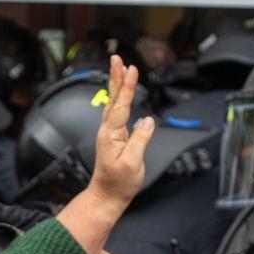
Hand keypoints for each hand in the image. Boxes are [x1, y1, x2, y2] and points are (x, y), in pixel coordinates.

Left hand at [88, 55, 154, 208]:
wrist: (107, 196)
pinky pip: (116, 111)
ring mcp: (109, 133)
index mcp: (111, 135)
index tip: (132, 69)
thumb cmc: (119, 183)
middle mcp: (107, 131)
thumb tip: (147, 121)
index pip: (121, 105)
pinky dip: (119, 97)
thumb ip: (140, 140)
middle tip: (117, 58)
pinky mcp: (113, 136)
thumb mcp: (133, 163)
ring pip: (113, 103)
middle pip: (113, 98)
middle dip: (117, 77)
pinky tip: (121, 92)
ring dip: (117, 84)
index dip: (127, 87)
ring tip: (120, 67)